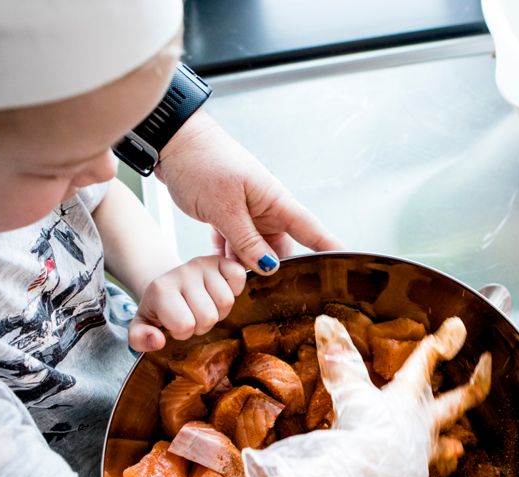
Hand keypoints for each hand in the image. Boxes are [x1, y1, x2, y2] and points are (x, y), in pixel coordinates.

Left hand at [129, 255, 245, 350]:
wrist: (168, 285)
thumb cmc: (159, 309)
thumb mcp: (142, 325)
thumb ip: (141, 339)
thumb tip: (158, 341)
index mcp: (161, 290)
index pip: (184, 325)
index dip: (183, 332)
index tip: (176, 324)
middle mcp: (182, 273)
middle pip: (208, 316)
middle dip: (202, 325)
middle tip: (192, 317)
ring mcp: (203, 264)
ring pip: (226, 301)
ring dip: (218, 311)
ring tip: (205, 307)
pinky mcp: (220, 259)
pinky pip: (239, 275)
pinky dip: (235, 288)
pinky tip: (218, 293)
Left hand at [154, 112, 340, 275]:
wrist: (171, 142)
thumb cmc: (201, 163)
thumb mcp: (224, 208)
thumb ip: (246, 241)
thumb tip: (270, 268)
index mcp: (275, 201)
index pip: (311, 230)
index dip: (330, 248)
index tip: (347, 265)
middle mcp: (265, 210)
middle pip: (281, 250)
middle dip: (273, 270)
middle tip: (261, 291)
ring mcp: (247, 215)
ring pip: (255, 252)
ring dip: (244, 266)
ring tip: (230, 280)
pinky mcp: (227, 218)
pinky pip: (233, 246)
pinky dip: (226, 257)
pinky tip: (216, 267)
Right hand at [243, 316, 491, 476]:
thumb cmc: (361, 431)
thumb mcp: (349, 391)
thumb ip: (340, 359)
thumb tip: (325, 321)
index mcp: (409, 397)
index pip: (426, 361)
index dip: (443, 342)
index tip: (457, 327)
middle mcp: (423, 424)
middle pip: (456, 401)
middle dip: (474, 384)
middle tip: (486, 368)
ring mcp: (422, 455)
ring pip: (443, 445)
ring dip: (449, 444)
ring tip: (458, 447)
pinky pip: (420, 476)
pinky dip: (417, 476)